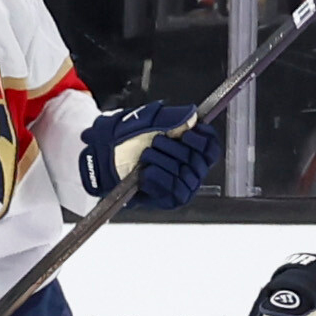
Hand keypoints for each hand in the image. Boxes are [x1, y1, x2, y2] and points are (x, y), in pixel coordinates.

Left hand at [81, 102, 218, 207]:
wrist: (104, 156)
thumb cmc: (126, 138)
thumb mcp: (149, 120)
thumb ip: (173, 116)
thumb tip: (192, 115)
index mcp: (191, 147)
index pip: (211, 147)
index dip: (204, 139)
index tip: (188, 133)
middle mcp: (191, 168)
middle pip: (199, 160)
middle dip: (175, 148)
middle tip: (156, 142)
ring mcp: (182, 185)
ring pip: (186, 175)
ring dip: (163, 161)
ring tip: (147, 156)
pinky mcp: (170, 199)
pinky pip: (175, 190)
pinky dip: (158, 178)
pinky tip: (146, 172)